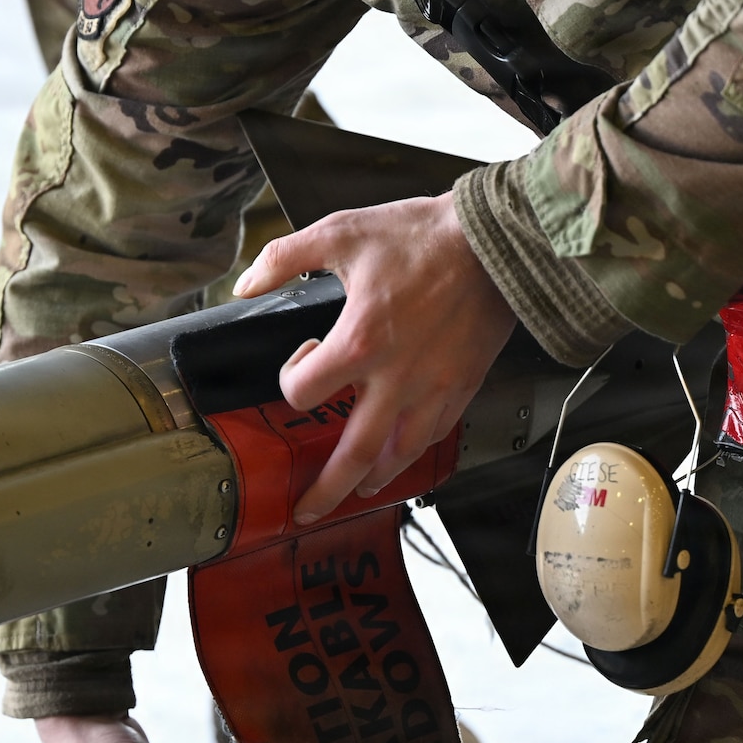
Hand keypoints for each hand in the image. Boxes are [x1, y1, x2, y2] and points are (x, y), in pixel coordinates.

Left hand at [233, 192, 515, 523]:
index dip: (291, 380)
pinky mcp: (462, 386)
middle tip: (307, 510)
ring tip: (357, 491)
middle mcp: (396, 378)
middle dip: (326, 490)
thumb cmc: (424, 235)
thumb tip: (246, 283)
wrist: (496, 239)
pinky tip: (404, 454)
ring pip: (399, 454)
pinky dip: (414, 453)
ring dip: (373, 479)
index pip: (304, 392)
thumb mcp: (341, 232)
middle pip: (353, 454)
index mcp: (360, 343)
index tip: (304, 358)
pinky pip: (435, 434)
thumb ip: (284, 258)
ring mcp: (433, 388)